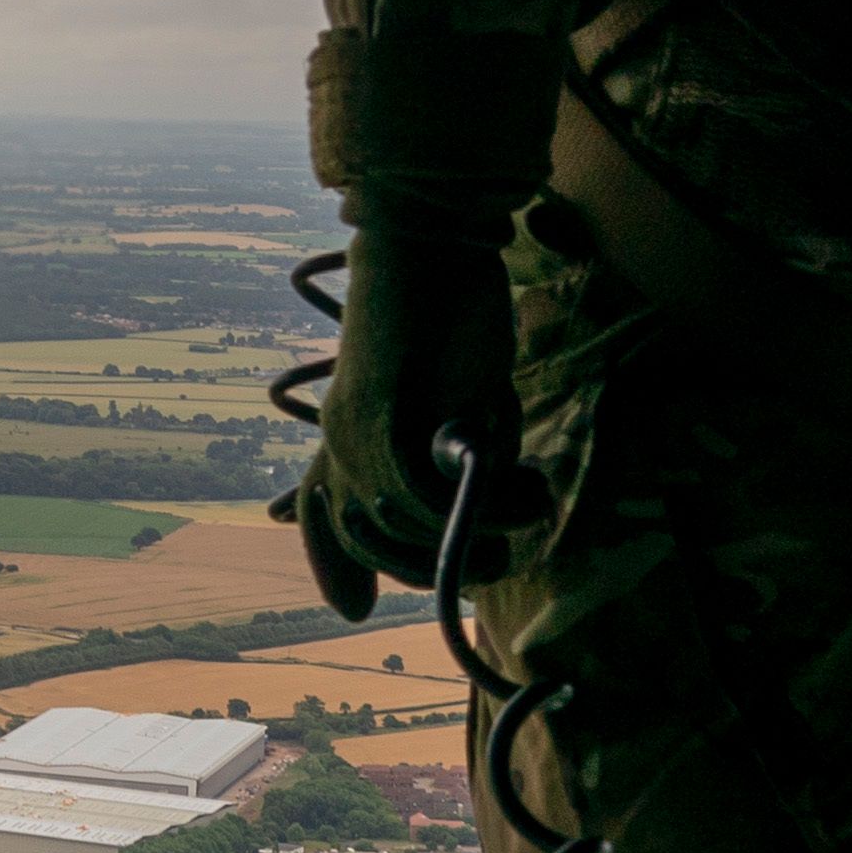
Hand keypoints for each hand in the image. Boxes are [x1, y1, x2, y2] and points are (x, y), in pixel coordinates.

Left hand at [310, 213, 526, 590]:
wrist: (428, 242)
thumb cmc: (444, 306)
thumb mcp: (452, 389)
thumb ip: (460, 447)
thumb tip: (490, 501)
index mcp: (345, 431)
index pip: (322, 513)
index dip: (334, 566)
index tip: (352, 611)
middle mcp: (339, 438)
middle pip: (370, 535)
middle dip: (430, 566)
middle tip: (495, 560)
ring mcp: (359, 427)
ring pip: (401, 521)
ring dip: (467, 539)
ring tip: (521, 523)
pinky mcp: (390, 414)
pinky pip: (427, 491)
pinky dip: (484, 505)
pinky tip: (529, 491)